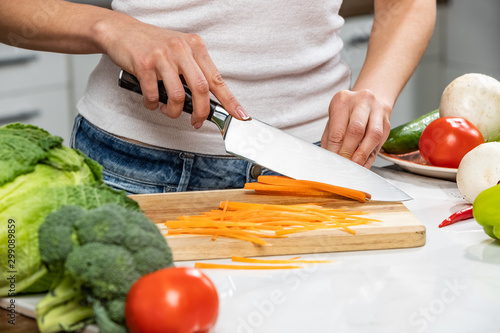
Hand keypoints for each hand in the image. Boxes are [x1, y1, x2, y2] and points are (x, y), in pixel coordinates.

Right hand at [99, 15, 248, 127]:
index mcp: (195, 46)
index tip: (240, 115)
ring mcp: (162, 55)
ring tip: (168, 111)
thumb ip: (194, 72)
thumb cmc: (153, 46)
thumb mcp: (180, 52)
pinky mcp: (144, 64)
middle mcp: (181, 49)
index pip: (217, 78)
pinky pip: (153, 95)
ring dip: (174, 111)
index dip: (230, 100)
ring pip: (178, 95)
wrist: (122, 32)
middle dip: (201, 112)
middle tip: (197, 122)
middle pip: (201, 89)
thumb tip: (207, 102)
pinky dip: (153, 105)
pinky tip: (152, 102)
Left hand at [321, 89, 391, 167]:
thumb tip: (329, 159)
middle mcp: (361, 102)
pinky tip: (364, 163)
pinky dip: (371, 156)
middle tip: (344, 166)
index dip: (335, 151)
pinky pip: (380, 141)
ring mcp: (377, 110)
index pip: (337, 132)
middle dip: (349, 153)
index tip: (333, 163)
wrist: (369, 99)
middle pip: (355, 131)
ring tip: (355, 166)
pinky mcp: (387, 122)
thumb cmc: (348, 112)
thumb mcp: (333, 120)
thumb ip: (330, 139)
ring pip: (373, 135)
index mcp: (342, 101)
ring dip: (363, 154)